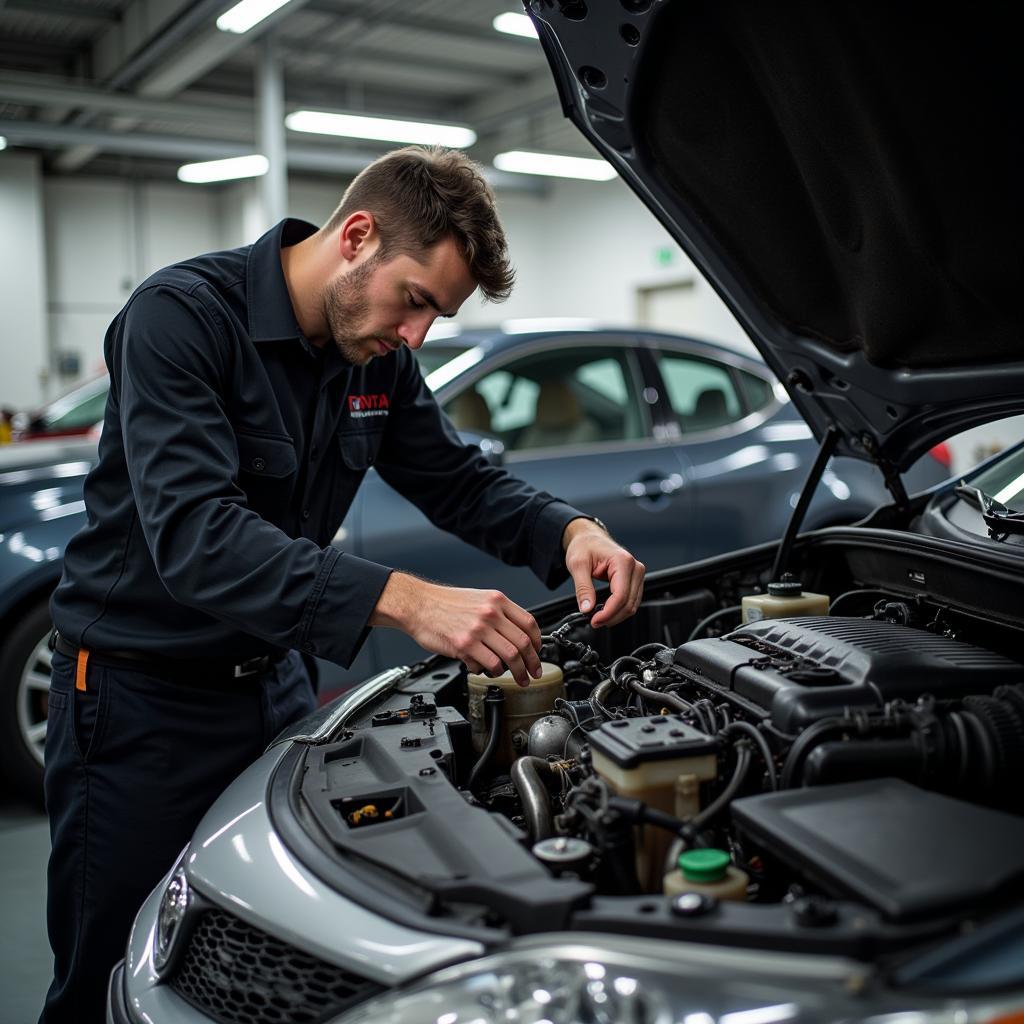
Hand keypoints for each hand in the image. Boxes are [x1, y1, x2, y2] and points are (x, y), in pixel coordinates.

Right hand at [370, 572, 541, 686]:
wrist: (418, 604)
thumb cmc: (444, 603)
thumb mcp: (478, 598)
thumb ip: (498, 613)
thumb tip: (514, 634)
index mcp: (497, 600)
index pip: (529, 623)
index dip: (538, 643)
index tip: (537, 653)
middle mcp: (491, 613)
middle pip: (523, 643)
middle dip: (532, 663)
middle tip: (534, 672)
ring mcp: (478, 629)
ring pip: (510, 656)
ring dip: (518, 672)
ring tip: (519, 679)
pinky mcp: (464, 644)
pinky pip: (490, 664)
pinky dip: (493, 671)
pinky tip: (489, 670)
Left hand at [562, 518, 644, 628]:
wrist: (588, 538)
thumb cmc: (584, 546)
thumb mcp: (578, 565)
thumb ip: (583, 588)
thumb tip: (587, 608)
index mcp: (623, 561)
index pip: (621, 595)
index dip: (608, 612)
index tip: (594, 620)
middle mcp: (635, 567)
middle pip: (629, 603)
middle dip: (611, 617)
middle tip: (594, 622)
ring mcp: (637, 574)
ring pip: (632, 605)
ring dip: (616, 615)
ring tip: (598, 618)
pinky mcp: (634, 580)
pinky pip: (630, 600)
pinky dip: (618, 609)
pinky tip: (606, 611)